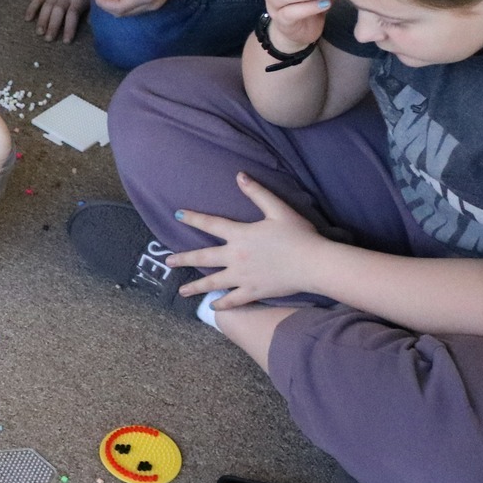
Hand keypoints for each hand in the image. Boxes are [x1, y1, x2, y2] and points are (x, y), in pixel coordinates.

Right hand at [26, 0, 93, 41]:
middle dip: (53, 25)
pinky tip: (27, 19)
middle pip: (58, 11)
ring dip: (42, 20)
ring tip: (39, 32)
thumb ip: (89, 12)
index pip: (73, 14)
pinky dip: (31, 8)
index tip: (66, 41)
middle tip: (49, 39)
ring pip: (47, 6)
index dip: (69, 28)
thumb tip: (90, 27)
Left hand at [92, 0, 194, 17]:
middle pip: (121, 12)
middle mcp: (149, 5)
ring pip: (128, 11)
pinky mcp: (156, 3)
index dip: (103, 2)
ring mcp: (153, 6)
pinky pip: (135, 7)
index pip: (117, 8)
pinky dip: (124, 1)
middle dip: (107, 3)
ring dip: (115, 2)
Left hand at [167, 172, 328, 306]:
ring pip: (213, 283)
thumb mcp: (278, 209)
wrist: (314, 264)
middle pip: (204, 257)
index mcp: (241, 235)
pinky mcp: (253, 292)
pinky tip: (212, 307)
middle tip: (168, 261)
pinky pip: (233, 300)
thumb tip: (239, 175)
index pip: (211, 224)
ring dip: (196, 287)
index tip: (178, 215)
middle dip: (184, 259)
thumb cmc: (299, 235)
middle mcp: (236, 257)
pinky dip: (222, 304)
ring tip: (182, 291)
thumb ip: (257, 193)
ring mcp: (242, 277)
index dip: (194, 218)